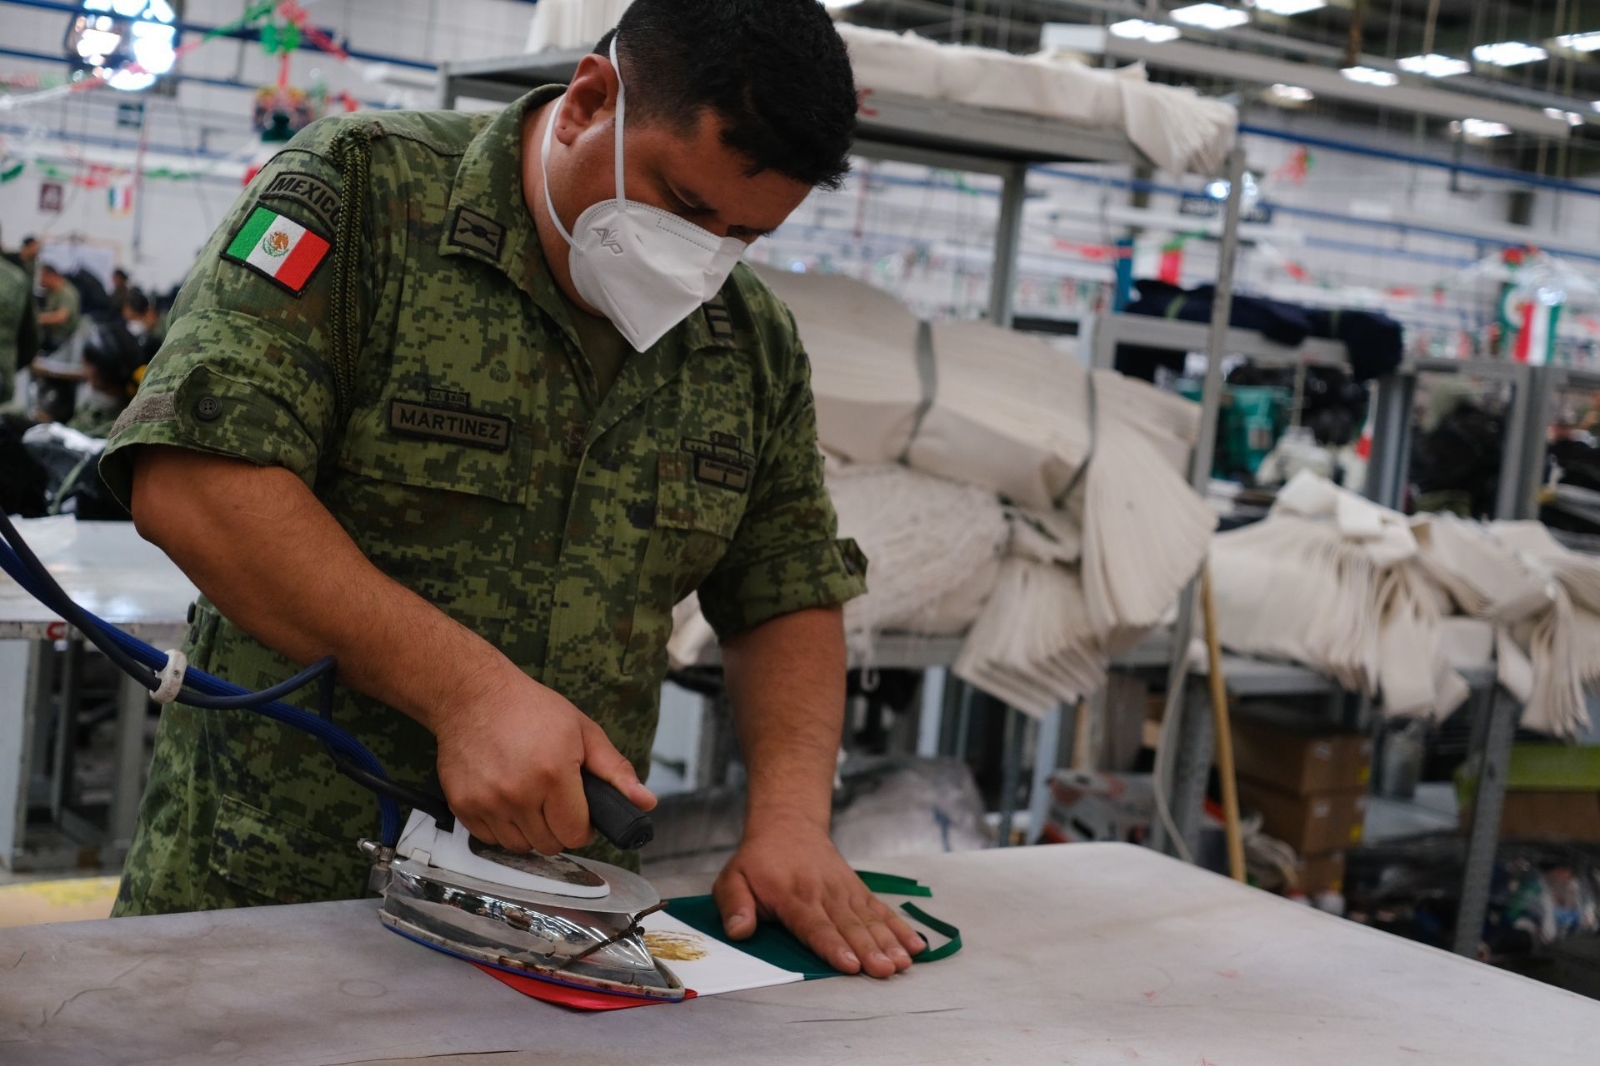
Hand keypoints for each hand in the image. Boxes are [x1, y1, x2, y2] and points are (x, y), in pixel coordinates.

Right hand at [431, 662, 655, 854]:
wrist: (474, 695)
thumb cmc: (531, 709)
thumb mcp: (584, 731)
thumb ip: (615, 771)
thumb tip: (646, 803)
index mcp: (554, 774)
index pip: (575, 834)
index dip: (582, 826)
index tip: (578, 812)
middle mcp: (519, 793)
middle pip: (548, 845)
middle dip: (557, 829)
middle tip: (554, 802)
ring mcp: (487, 801)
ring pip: (519, 846)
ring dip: (529, 831)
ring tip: (530, 800)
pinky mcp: (462, 805)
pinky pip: (489, 839)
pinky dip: (501, 828)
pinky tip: (505, 800)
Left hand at [713, 817, 924, 977]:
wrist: (788, 824)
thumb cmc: (758, 860)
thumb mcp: (733, 879)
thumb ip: (735, 906)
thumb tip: (739, 931)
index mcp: (793, 896)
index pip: (815, 926)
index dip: (833, 946)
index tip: (850, 965)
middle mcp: (823, 893)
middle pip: (849, 926)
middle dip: (869, 950)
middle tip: (886, 970)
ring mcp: (844, 890)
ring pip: (869, 919)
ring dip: (889, 941)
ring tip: (904, 962)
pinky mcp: (857, 890)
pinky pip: (881, 909)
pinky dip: (900, 927)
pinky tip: (916, 944)